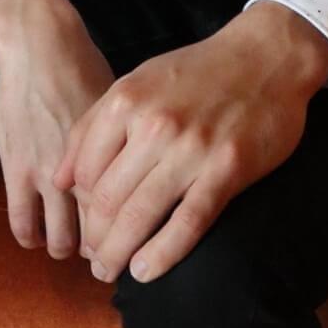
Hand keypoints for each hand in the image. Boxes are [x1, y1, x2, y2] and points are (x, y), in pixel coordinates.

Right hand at [0, 0, 117, 260]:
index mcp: (119, 153)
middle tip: (102, 252)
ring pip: (62, 238)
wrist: (40, 45)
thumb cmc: (84, 68)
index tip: (131, 240)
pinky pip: (22, 223)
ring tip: (68, 243)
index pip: (131, 211)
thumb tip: (150, 171)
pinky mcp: (16, 170)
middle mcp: (87, 168)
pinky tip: (36, 234)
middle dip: (102, 250)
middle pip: (100, 232)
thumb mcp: (119, 106)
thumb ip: (130, 144)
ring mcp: (48, 172)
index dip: (132, 232)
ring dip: (66, 247)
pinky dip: (31, 236)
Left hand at [51, 17, 320, 286]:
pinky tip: (145, 271)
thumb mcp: (139, 82)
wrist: (267, 56)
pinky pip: (187, 223)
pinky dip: (162, 253)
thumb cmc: (198, 72)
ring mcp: (191, 148)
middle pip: (107, 199)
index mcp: (126, 100)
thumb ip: (96, 125)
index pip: (83, 170)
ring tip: (111, 271)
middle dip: (95, 239)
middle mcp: (154, 124)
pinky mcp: (226, 169)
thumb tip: (60, 178)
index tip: (83, 225)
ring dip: (119, 254)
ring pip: (140, 216)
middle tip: (95, 261)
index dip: (77, 207)